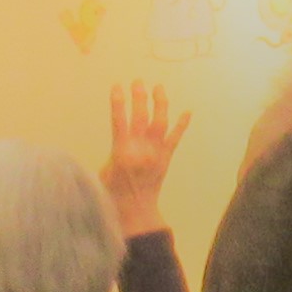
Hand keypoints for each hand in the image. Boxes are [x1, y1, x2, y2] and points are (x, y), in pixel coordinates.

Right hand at [100, 81, 191, 238]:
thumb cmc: (113, 193)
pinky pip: (175, 139)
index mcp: (121, 152)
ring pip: (160, 122)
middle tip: (138, 82)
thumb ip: (112, 152)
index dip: (118, 102)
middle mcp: (140, 149)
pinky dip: (181, 125)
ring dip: (160, 104)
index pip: (119, 121)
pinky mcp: (166, 158)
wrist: (135, 210)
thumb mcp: (104, 171)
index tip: (117, 86)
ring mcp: (156, 152)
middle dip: (139, 97)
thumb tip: (116, 139)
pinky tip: (187, 112)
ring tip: (158, 88)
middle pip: (141, 117)